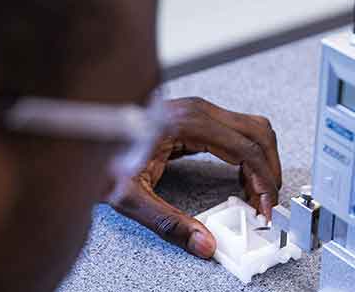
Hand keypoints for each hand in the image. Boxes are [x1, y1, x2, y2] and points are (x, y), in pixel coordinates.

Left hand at [104, 97, 281, 258]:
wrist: (84, 132)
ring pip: (253, 130)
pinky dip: (249, 156)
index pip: (246, 149)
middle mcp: (199, 110)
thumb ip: (167, 222)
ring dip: (263, 161)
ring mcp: (200, 111)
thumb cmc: (104, 154)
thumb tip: (203, 243)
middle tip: (267, 203)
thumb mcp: (130, 194)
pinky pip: (238, 133)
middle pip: (258, 134)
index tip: (266, 206)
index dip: (263, 180)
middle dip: (270, 170)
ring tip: (257, 194)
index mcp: (188, 123)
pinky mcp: (198, 118)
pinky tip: (242, 180)